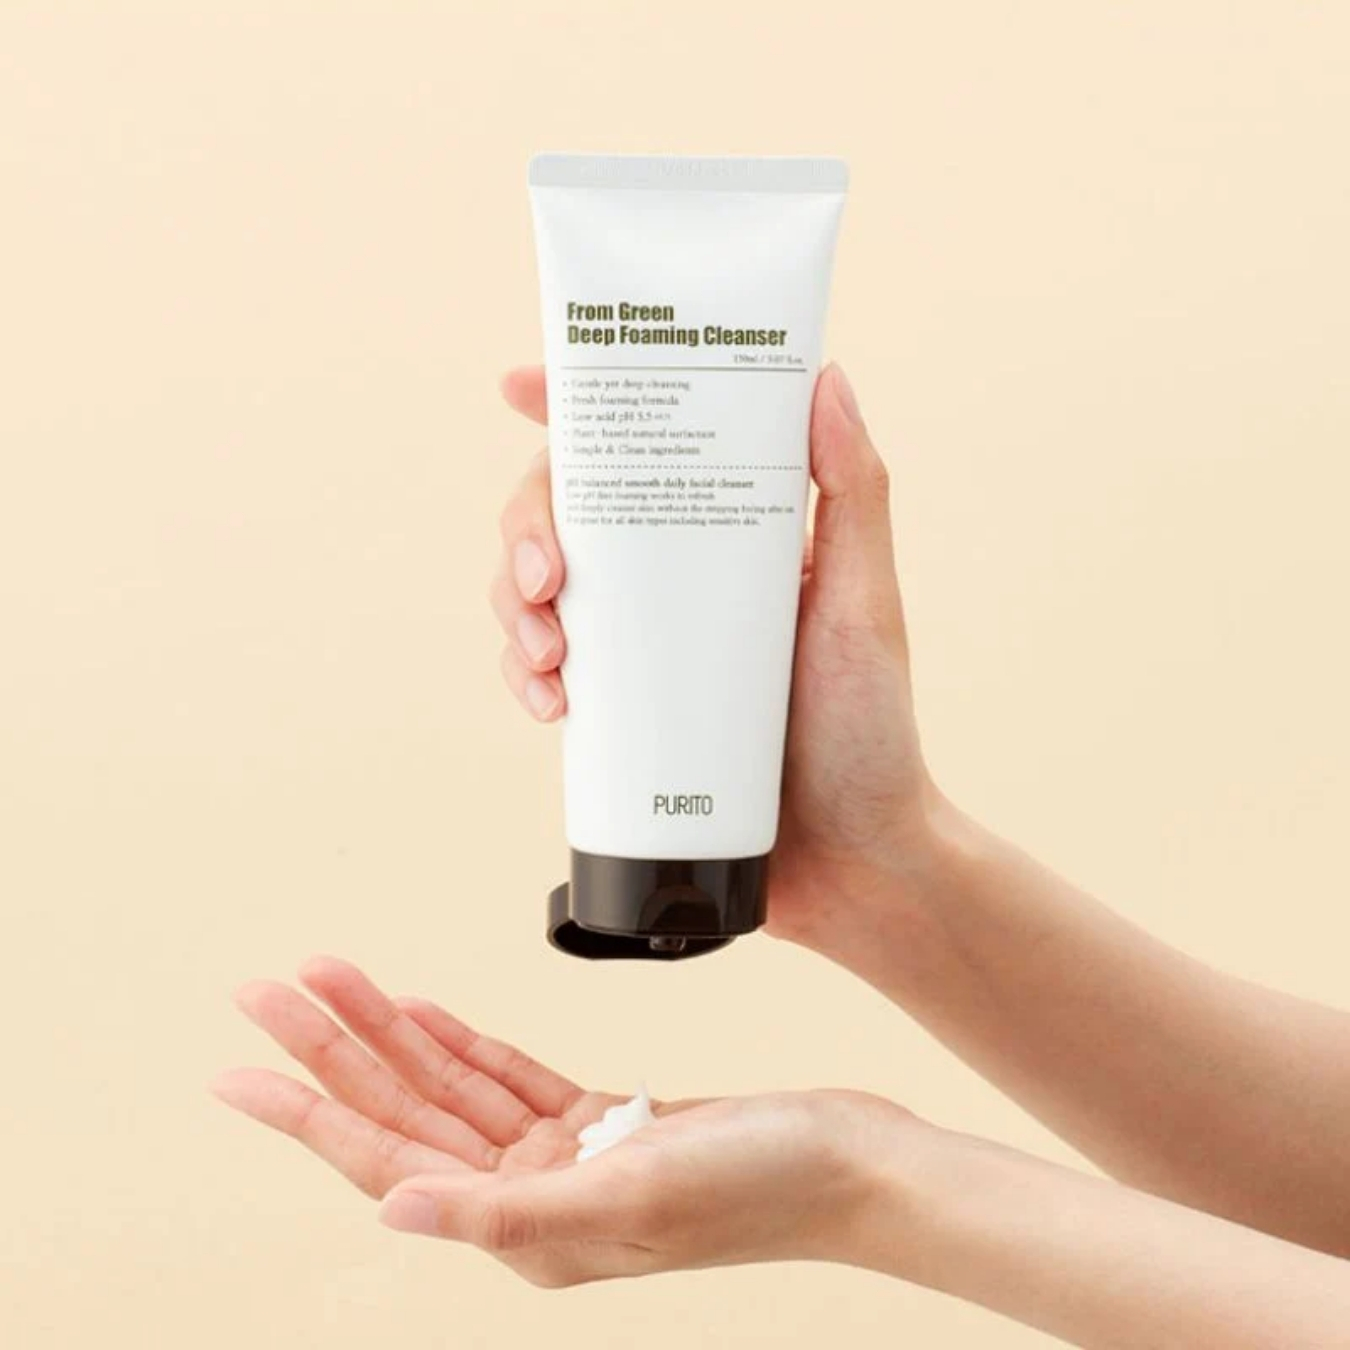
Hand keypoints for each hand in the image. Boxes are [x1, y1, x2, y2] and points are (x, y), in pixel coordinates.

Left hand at [212, 956, 912, 1286]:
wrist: (851, 1164)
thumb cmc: (762, 1187)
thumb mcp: (631, 1196)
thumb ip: (507, 1211)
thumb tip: (391, 1211)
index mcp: (526, 1230)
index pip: (388, 1160)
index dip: (306, 1112)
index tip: (237, 1070)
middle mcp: (532, 1199)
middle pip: (406, 1112)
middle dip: (332, 1048)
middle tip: (267, 988)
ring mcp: (565, 1159)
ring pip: (449, 1086)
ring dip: (390, 1031)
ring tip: (331, 978)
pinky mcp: (601, 1123)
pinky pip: (506, 1077)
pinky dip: (461, 1042)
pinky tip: (420, 1013)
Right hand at [492, 363, 941, 946]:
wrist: (851, 860)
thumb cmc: (872, 730)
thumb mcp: (866, 603)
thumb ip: (855, 492)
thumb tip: (825, 375)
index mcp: (730, 533)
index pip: (647, 446)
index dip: (576, 410)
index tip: (519, 390)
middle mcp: (679, 578)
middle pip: (568, 514)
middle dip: (527, 530)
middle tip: (544, 578)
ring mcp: (643, 645)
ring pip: (538, 591)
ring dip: (516, 608)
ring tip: (550, 656)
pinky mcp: (621, 710)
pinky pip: (545, 673)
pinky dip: (526, 676)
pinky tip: (548, 704)